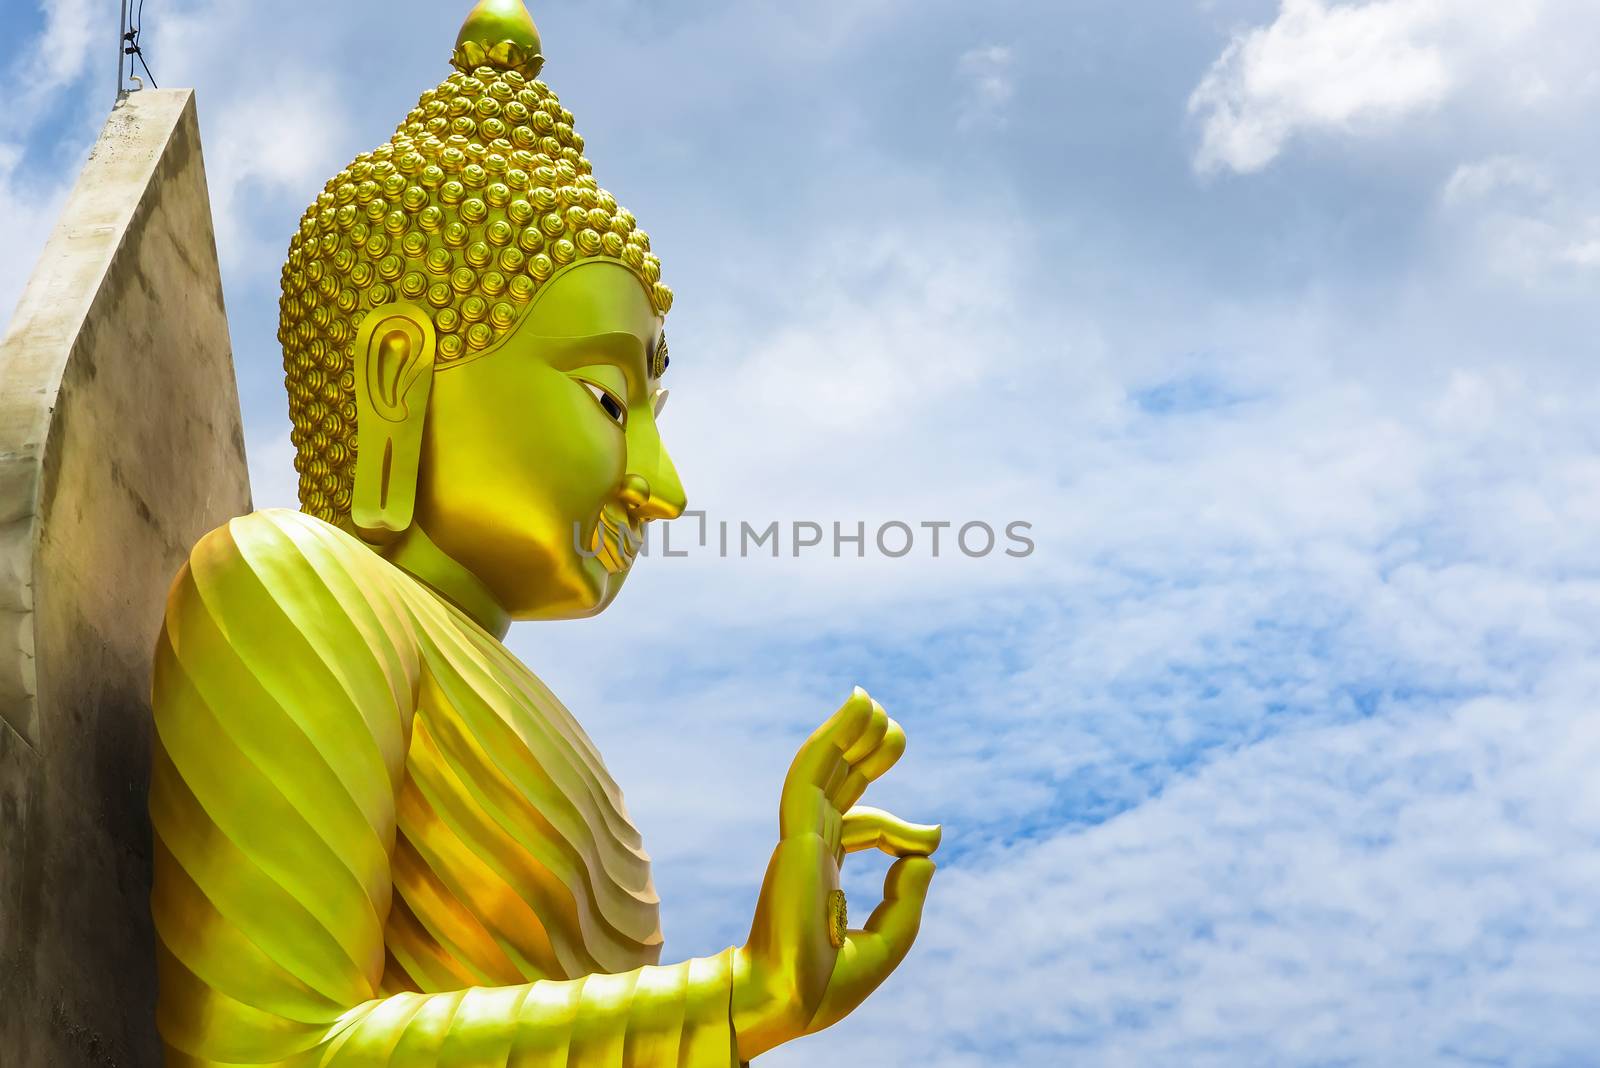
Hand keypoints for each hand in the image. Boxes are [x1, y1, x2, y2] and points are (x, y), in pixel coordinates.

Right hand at [733, 688, 940, 1059]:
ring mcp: (802, 839)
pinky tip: (855, 712)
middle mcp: (810, 848)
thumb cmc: (826, 985)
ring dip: (846, 734)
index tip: (933, 838)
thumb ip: (907, 901)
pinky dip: (832, 740)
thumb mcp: (886, 941)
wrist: (787, 1001)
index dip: (902, 828)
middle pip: (837, 785)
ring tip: (871, 704)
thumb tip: (928, 856)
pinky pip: (811, 776)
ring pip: (822, 770)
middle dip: (864, 754)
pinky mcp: (798, 836)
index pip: (862, 828)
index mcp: (823, 872)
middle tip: (894, 730)